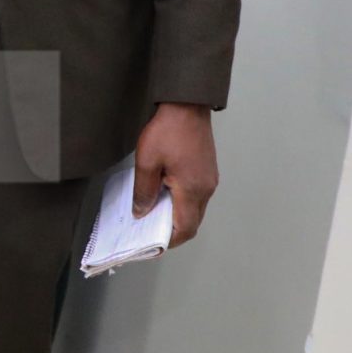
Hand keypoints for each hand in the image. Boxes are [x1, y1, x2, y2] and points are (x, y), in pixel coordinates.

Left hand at [133, 101, 217, 245]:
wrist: (187, 105)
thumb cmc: (167, 131)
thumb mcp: (146, 162)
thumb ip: (144, 192)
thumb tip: (141, 213)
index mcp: (192, 190)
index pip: (185, 229)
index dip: (168, 242)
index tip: (151, 247)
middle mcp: (206, 188)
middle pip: (192, 222)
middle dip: (171, 232)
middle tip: (147, 235)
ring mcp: (209, 179)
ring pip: (194, 210)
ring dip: (175, 217)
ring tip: (150, 217)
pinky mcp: (207, 171)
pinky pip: (195, 196)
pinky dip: (180, 204)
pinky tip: (161, 198)